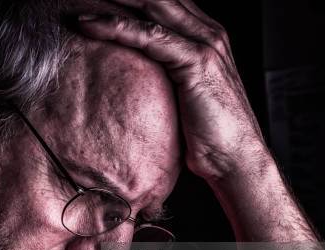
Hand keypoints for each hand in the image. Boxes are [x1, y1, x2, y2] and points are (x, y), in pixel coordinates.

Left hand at [77, 0, 271, 181]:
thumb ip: (165, 77)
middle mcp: (208, 33)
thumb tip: (132, 81)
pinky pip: (149, 36)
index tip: (95, 0)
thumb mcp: (184, 97)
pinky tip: (88, 25)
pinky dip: (116, 27)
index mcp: (205, 37)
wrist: (235, 160)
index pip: (164, 3)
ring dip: (113, 0)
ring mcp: (204, 44)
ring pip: (151, 6)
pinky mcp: (196, 61)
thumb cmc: (209, 136)